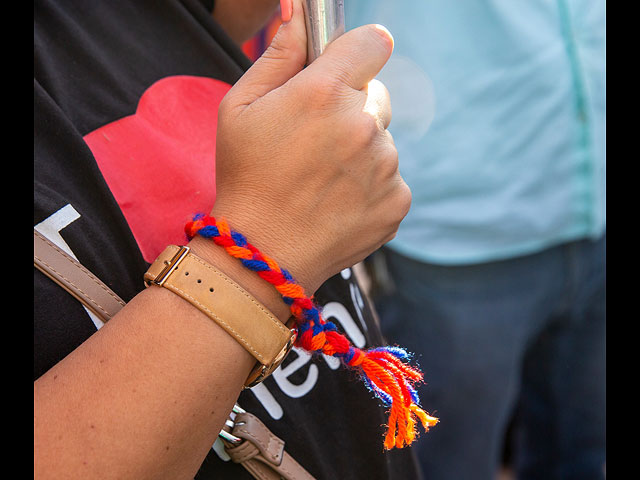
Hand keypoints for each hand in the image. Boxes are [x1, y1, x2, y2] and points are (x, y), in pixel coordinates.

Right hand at [212, 0, 409, 293]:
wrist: (262, 252)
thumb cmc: (245, 176)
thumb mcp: (240, 107)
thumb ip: (278, 54)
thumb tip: (299, 12)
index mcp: (326, 92)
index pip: (373, 42)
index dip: (359, 51)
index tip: (349, 66)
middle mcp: (364, 126)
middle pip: (378, 95)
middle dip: (353, 108)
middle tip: (316, 140)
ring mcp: (386, 167)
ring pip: (383, 141)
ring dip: (360, 151)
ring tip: (321, 179)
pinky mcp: (397, 202)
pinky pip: (391, 178)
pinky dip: (370, 186)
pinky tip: (336, 202)